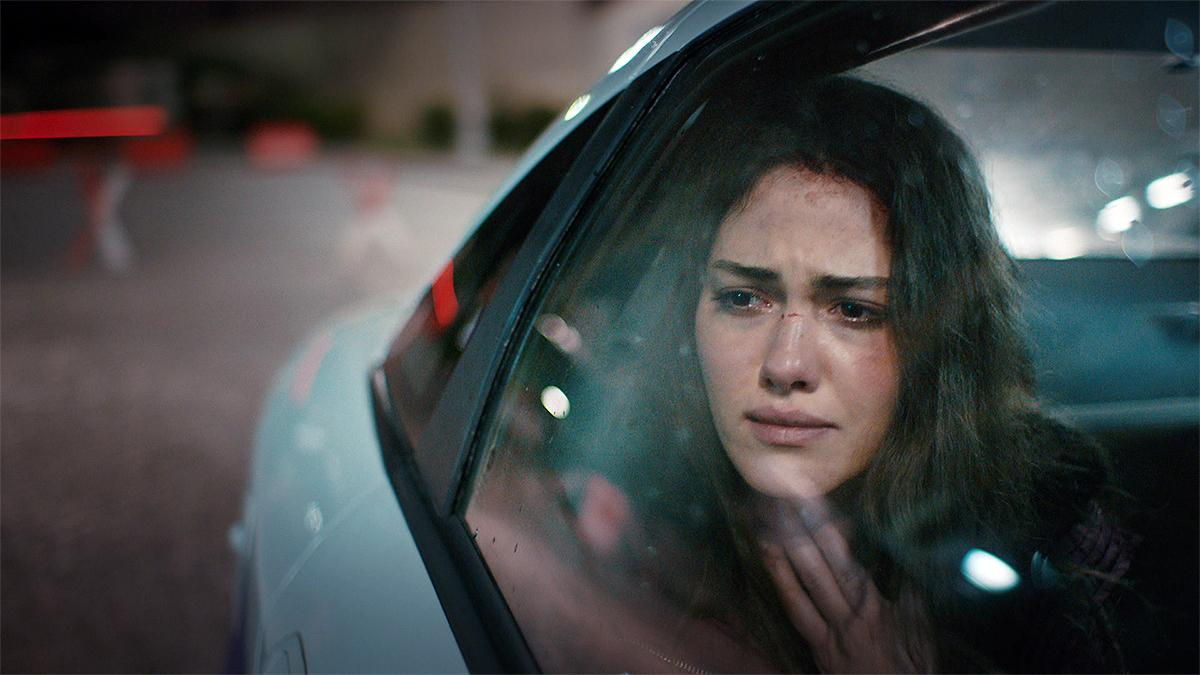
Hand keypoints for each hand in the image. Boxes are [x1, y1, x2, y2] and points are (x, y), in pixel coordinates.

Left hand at [761, 497, 934, 673]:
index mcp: (875, 611)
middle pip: (818, 573)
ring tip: (763, 536)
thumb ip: (914, 596)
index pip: (847, 565)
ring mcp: (828, 637)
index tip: (815, 507)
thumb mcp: (922, 632)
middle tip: (781, 509)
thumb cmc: (913, 671)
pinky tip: (772, 572)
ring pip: (799, 595)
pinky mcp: (818, 652)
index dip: (829, 535)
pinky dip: (783, 591)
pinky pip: (796, 617)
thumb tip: (908, 562)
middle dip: (799, 540)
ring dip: (780, 564)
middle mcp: (848, 620)